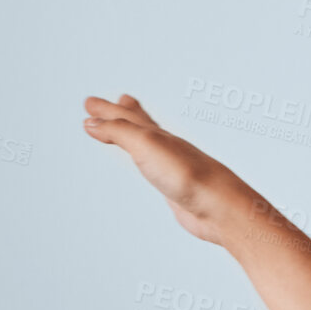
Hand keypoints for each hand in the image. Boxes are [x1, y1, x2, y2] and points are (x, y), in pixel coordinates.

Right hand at [81, 94, 247, 245]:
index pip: (127, 117)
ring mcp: (173, 167)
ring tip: (129, 130)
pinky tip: (151, 165)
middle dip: (123, 114)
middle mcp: (167, 147)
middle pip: (141, 125)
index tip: (90, 103)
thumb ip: (119, 132)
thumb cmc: (190, 175)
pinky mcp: (176, 187)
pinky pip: (155, 168)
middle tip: (115, 101)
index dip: (107, 110)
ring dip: (136, 135)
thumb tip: (91, 122)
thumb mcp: (147, 145)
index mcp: (159, 135)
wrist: (219, 207)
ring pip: (149, 145)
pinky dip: (147, 161)